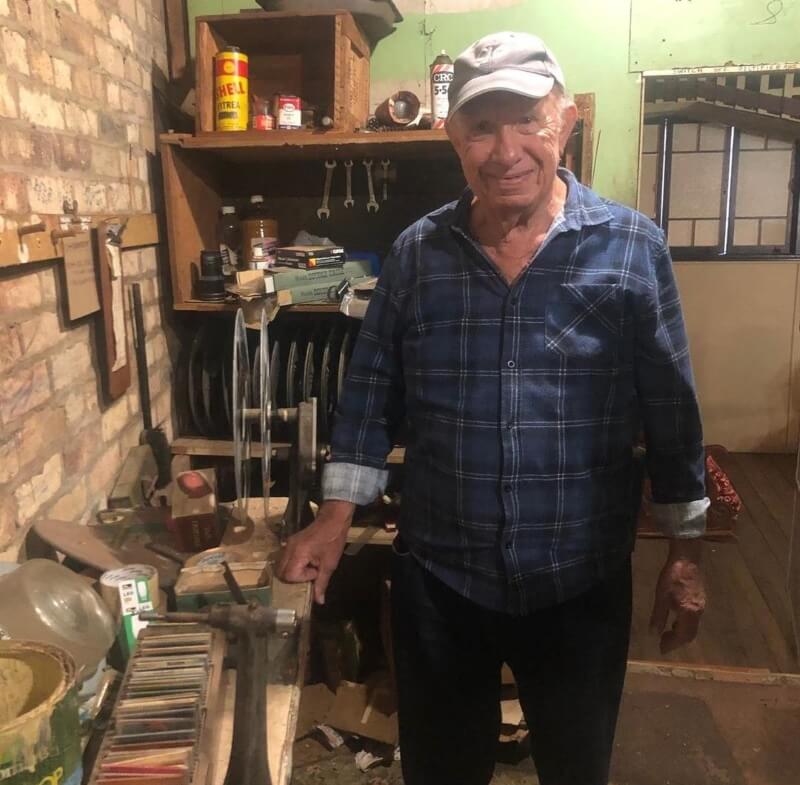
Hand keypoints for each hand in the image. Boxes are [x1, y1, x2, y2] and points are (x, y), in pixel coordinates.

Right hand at [275, 500, 354, 604]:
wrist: (333, 519)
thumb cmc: (333, 540)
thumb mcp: (330, 563)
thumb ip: (322, 583)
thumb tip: (319, 601)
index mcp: (298, 553)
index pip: (289, 575)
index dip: (302, 578)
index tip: (315, 571)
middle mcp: (289, 548)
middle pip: (280, 572)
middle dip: (293, 578)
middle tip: (309, 574)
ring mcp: (288, 544)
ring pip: (281, 566)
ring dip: (292, 571)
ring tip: (308, 568)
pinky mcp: (290, 543)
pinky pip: (285, 559)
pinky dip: (292, 565)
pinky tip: (305, 562)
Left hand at [649, 539, 705, 653]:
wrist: (687, 558)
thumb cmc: (672, 577)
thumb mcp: (661, 596)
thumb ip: (658, 616)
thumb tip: (654, 633)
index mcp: (688, 613)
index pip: (682, 636)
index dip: (672, 644)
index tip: (661, 649)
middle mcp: (698, 612)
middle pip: (690, 634)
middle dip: (677, 641)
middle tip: (664, 643)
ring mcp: (701, 605)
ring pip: (693, 626)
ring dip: (681, 633)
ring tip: (668, 633)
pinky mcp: (700, 599)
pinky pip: (694, 618)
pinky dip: (684, 624)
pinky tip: (675, 619)